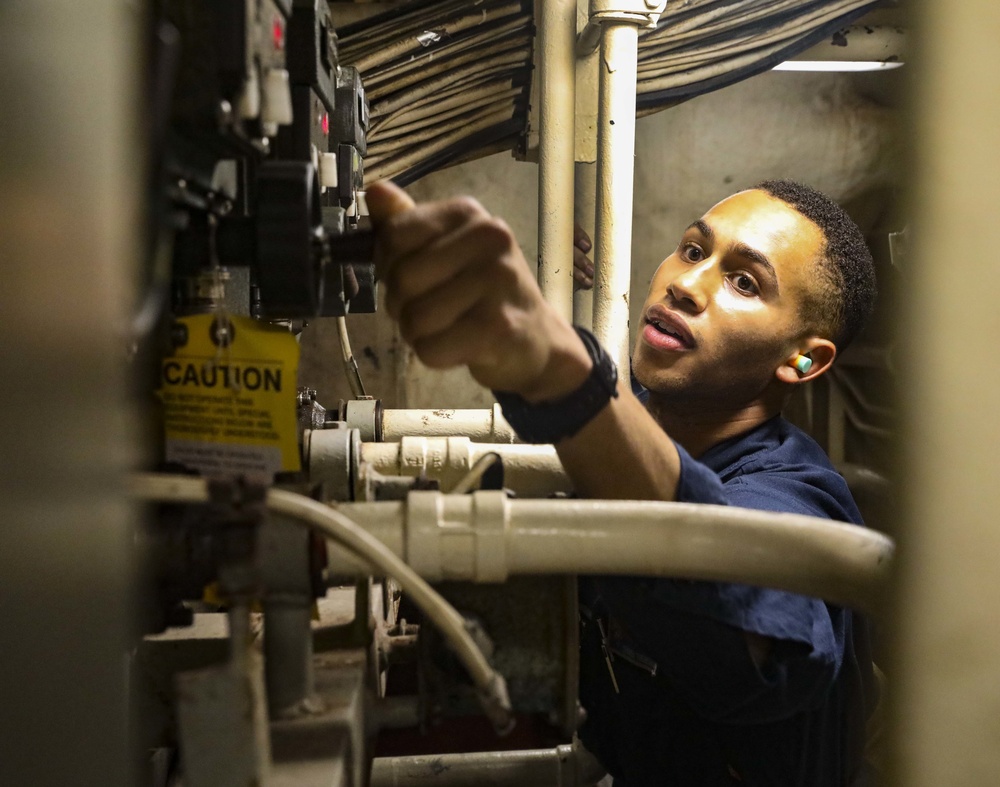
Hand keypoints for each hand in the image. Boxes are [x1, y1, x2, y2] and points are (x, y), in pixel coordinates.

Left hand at [366, 181, 590, 400]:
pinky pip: (432, 348)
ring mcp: (498, 281)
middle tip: (432, 310)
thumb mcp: (445, 251)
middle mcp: (488, 238)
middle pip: (402, 279)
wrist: (537, 339)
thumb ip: (407, 225)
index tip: (415, 279)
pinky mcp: (499, 326)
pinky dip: (436, 356)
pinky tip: (460, 347)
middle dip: (403, 306)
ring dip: (418, 335)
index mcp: (467, 214)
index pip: (394, 235)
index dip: (389, 266)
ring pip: (415, 318)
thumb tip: (375, 190)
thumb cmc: (483, 294)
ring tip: (448, 328)